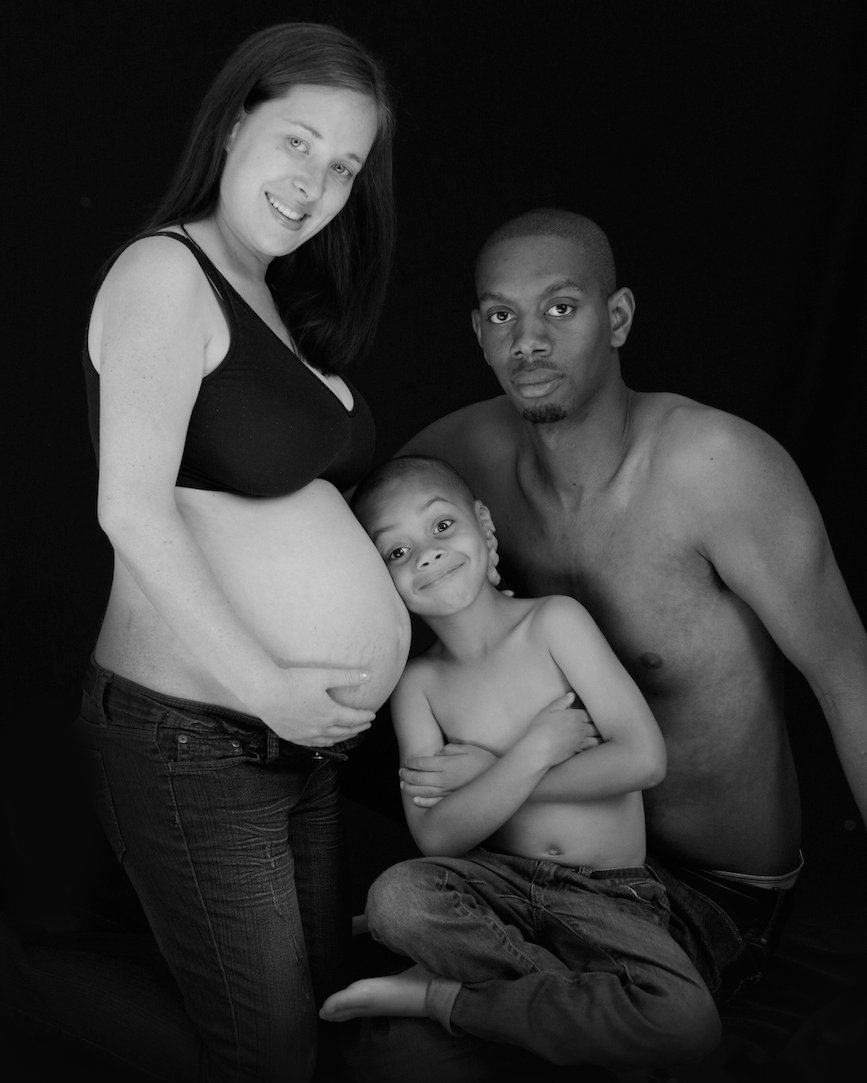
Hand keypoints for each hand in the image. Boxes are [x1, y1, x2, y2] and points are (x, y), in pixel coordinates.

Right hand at [254, 665, 375, 745]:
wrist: (266, 692)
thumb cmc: (294, 681)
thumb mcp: (324, 676)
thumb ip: (348, 677)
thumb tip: (369, 674)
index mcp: (330, 714)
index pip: (353, 718)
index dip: (364, 717)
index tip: (372, 715)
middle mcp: (320, 728)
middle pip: (344, 731)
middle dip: (357, 728)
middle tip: (365, 725)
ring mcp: (305, 735)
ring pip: (329, 740)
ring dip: (342, 737)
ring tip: (349, 734)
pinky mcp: (292, 736)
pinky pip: (313, 744)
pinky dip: (324, 743)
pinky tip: (325, 740)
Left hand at [400, 743, 497, 805]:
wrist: (500, 781)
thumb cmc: (485, 762)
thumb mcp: (469, 749)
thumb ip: (451, 750)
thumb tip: (437, 754)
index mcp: (447, 764)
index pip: (423, 763)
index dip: (412, 762)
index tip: (407, 762)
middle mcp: (445, 779)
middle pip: (419, 778)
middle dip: (407, 775)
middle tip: (401, 773)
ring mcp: (448, 792)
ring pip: (423, 792)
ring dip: (410, 789)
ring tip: (402, 786)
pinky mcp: (453, 802)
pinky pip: (434, 803)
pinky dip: (423, 802)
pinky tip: (416, 801)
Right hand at [524, 692, 598, 766]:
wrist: (538, 749)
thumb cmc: (541, 728)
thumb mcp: (548, 711)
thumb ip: (561, 702)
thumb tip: (572, 695)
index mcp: (575, 716)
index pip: (590, 714)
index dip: (592, 714)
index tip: (593, 715)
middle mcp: (581, 728)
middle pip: (597, 727)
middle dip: (598, 726)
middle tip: (600, 725)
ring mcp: (581, 742)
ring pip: (597, 740)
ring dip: (598, 738)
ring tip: (599, 737)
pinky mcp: (578, 752)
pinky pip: (592, 750)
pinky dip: (594, 748)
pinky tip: (592, 747)